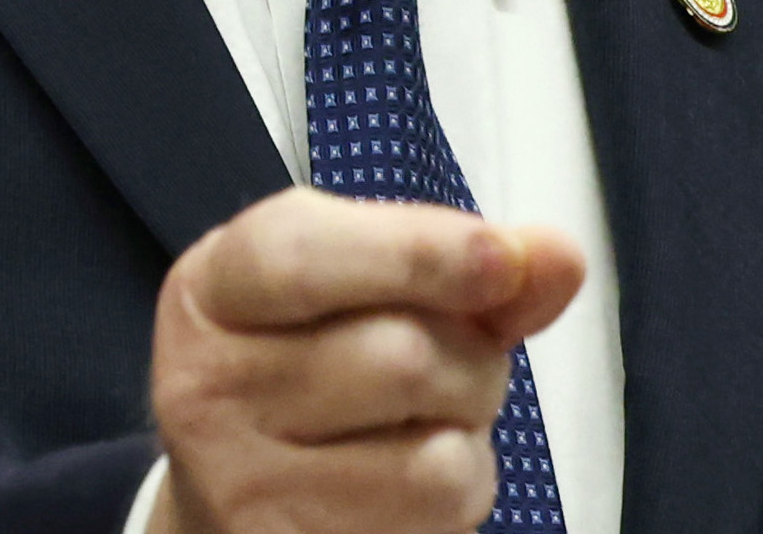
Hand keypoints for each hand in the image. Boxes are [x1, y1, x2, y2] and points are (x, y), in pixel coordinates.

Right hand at [145, 188, 585, 533]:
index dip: (418, 254)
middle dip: (470, 357)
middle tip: (450, 362)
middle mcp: (207, 387)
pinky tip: (405, 486)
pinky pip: (433, 521)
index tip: (504, 258)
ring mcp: (242, 490)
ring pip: (435, 458)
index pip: (308, 258)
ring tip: (422, 425)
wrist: (232, 492)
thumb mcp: (355, 285)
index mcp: (214, 288)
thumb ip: (454, 265)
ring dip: (468, 438)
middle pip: (401, 355)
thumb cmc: (310, 365)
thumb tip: (556, 258)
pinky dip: (455, 499)